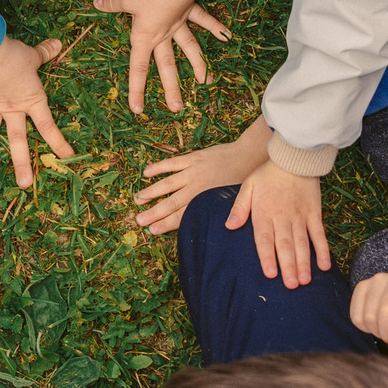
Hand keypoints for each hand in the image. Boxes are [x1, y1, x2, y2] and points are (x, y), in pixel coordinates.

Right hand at [0, 36, 73, 186]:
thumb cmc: (11, 53)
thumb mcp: (32, 54)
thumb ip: (44, 52)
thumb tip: (58, 44)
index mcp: (29, 99)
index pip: (47, 125)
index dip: (58, 142)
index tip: (68, 158)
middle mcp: (10, 108)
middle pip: (17, 139)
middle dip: (22, 162)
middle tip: (25, 184)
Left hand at [93, 0, 230, 114]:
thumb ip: (112, 3)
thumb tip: (97, 3)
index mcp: (145, 37)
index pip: (138, 68)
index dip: (136, 90)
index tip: (138, 110)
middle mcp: (163, 34)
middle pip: (167, 65)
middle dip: (171, 88)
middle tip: (177, 108)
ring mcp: (178, 23)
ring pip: (189, 47)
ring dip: (199, 65)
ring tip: (206, 82)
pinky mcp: (189, 9)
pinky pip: (203, 19)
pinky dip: (215, 26)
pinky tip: (227, 36)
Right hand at [133, 117, 271, 234]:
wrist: (249, 156)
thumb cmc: (243, 181)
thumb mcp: (231, 203)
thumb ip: (216, 213)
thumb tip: (205, 227)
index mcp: (205, 201)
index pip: (181, 216)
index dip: (165, 224)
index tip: (152, 231)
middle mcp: (196, 188)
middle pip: (171, 203)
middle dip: (154, 213)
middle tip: (139, 220)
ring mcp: (193, 172)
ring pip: (167, 184)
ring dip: (151, 192)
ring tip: (138, 199)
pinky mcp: (193, 158)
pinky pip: (172, 164)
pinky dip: (158, 168)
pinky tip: (146, 173)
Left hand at [224, 160, 328, 289]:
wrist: (294, 157)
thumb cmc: (268, 174)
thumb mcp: (248, 186)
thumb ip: (239, 208)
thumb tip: (230, 226)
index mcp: (264, 213)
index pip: (265, 239)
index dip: (268, 257)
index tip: (270, 274)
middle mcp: (283, 218)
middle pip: (285, 245)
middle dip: (288, 266)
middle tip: (291, 286)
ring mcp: (300, 216)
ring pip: (302, 243)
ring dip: (304, 263)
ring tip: (305, 280)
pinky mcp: (314, 213)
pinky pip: (319, 234)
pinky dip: (323, 249)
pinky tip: (324, 265)